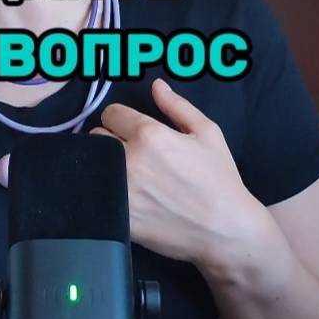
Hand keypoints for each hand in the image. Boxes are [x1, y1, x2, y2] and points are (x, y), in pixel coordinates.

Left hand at [90, 79, 261, 268]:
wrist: (225, 232)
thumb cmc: (220, 180)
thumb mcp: (207, 133)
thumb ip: (177, 106)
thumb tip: (156, 85)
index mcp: (149, 135)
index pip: (111, 113)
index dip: (121, 119)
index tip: (130, 130)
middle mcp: (130, 159)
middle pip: (97, 137)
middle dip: (110, 140)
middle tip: (130, 152)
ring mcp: (121, 190)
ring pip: (93, 166)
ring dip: (104, 166)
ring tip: (125, 174)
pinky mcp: (119, 217)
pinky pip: (97, 194)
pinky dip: (105, 191)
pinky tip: (124, 196)